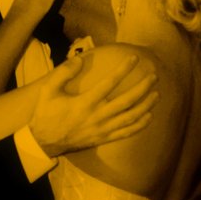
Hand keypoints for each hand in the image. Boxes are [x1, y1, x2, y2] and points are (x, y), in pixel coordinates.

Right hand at [29, 51, 156, 155]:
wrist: (44, 141)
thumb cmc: (46, 113)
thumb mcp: (48, 90)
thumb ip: (64, 72)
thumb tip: (80, 58)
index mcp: (85, 102)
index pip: (110, 83)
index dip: (124, 69)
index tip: (135, 59)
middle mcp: (97, 116)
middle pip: (127, 101)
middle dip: (143, 88)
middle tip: (154, 77)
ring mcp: (102, 129)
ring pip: (130, 117)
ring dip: (146, 106)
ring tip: (157, 94)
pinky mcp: (103, 139)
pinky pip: (126, 133)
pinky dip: (140, 125)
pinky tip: (149, 117)